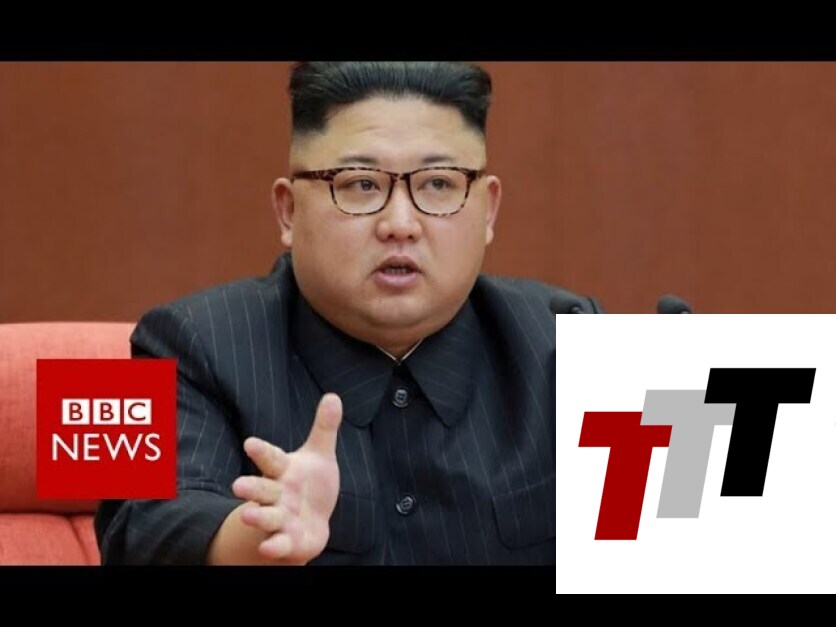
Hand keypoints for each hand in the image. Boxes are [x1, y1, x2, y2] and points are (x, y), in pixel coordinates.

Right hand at [231, 393, 341, 564]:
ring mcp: (279, 518)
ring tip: (248, 516)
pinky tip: (269, 546)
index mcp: (283, 470)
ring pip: (266, 517)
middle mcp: (276, 494)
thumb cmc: (309, 484)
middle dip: (250, 487)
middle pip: (261, 489)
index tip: (250, 443)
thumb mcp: (320, 455)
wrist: (310, 523)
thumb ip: (324, 428)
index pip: (271, 458)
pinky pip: (279, 544)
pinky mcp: (286, 541)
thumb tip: (334, 397)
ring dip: (258, 517)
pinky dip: (274, 546)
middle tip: (238, 486)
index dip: (262, 451)